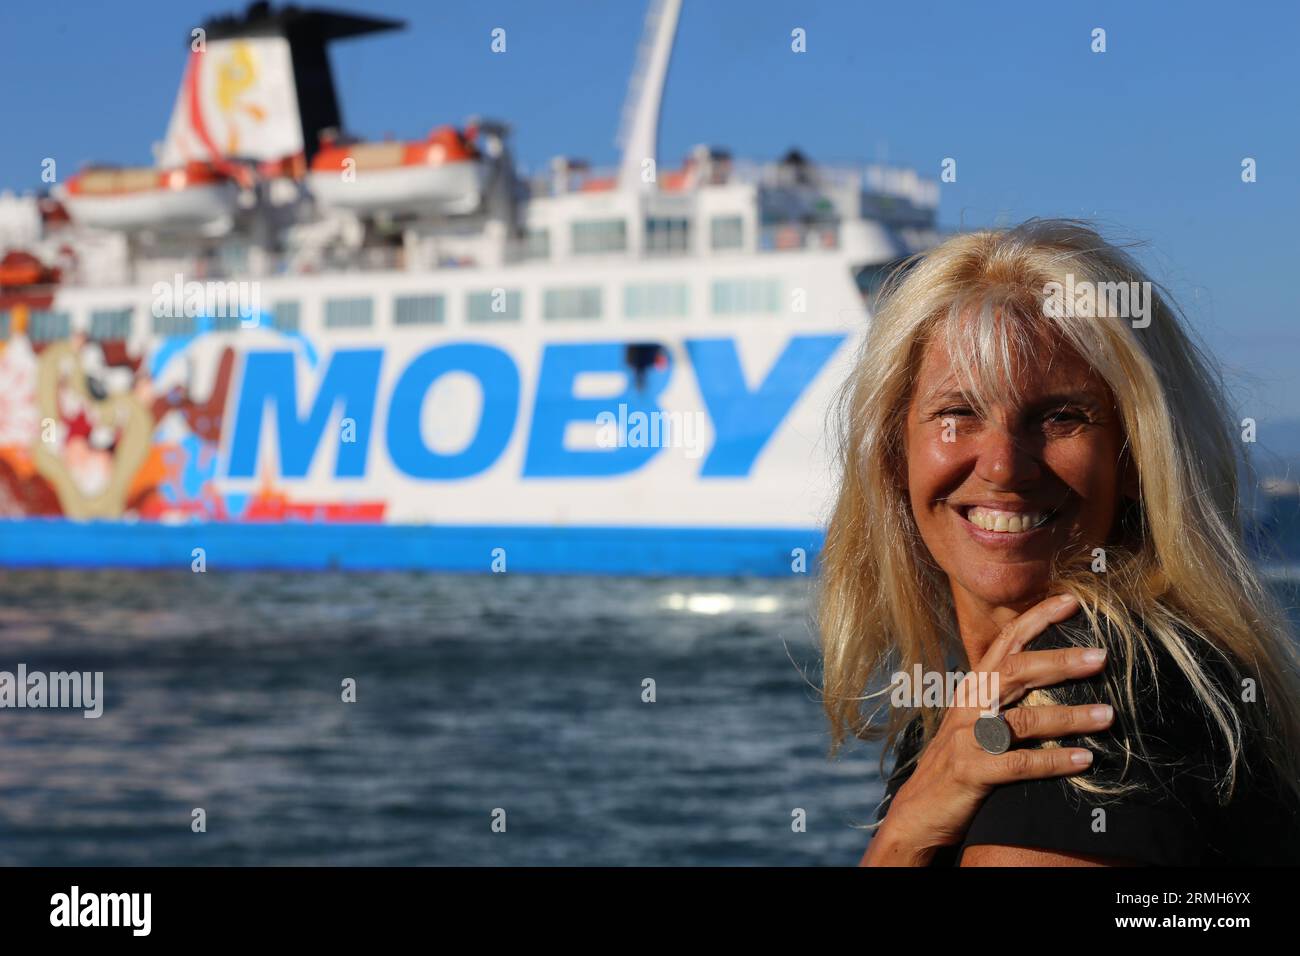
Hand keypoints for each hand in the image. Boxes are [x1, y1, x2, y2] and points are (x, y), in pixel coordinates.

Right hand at [861, 594, 1112, 865]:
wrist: (918, 811)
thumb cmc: (956, 763)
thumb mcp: (974, 722)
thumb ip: (1002, 699)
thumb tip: (1051, 677)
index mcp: (972, 689)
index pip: (1005, 643)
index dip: (1036, 619)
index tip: (1071, 601)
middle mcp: (968, 707)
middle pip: (1016, 672)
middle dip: (1060, 661)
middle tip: (1101, 656)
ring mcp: (967, 739)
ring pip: (1023, 718)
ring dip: (1070, 715)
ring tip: (1108, 715)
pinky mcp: (972, 772)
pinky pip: (1019, 763)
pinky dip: (1055, 760)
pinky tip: (1084, 759)